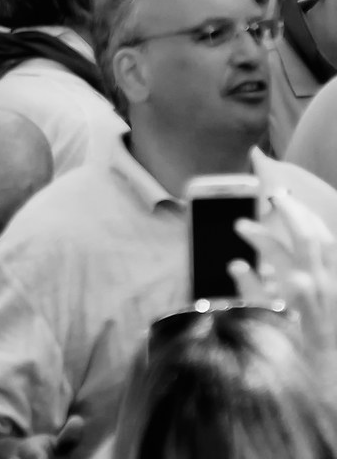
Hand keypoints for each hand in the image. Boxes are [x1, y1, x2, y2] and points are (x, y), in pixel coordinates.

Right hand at [230, 157, 336, 342]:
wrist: (331, 369)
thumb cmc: (299, 353)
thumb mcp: (270, 325)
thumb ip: (252, 293)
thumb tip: (237, 265)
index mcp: (298, 290)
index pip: (274, 251)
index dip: (255, 234)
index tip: (240, 225)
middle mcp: (320, 283)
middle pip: (306, 235)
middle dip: (290, 210)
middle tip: (274, 195)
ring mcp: (335, 283)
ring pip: (326, 238)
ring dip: (310, 217)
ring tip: (295, 204)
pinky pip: (336, 251)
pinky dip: (325, 235)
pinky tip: (316, 229)